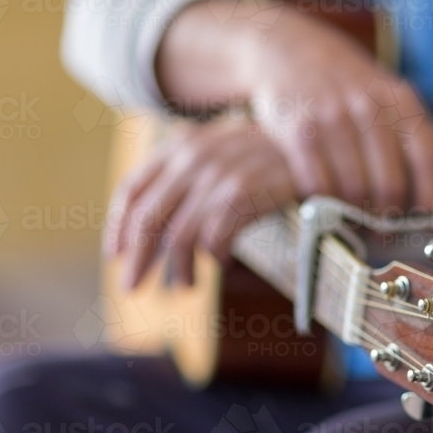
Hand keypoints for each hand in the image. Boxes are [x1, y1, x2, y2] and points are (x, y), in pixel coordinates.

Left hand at [104, 119, 294, 288]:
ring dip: (180, 267)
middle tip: (132, 286)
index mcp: (180, 145)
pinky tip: (223, 261)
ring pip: (181, 236)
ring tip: (187, 284)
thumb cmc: (268, 159)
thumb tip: (153, 229)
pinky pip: (215, 238)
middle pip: (148, 219)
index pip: (133, 190)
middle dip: (138, 258)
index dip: (119, 227)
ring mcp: (219, 174)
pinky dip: (215, 256)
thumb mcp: (221, 155)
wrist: (317, 146)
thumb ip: (188, 179)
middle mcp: (192, 157)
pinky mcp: (244, 193)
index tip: (115, 255)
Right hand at [156, 0, 432, 214]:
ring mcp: (333, 118)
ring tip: (353, 226)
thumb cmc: (343, 86)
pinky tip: (324, 210)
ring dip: (354, 219)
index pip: (430, 161)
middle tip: (382, 236)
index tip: (431, 224)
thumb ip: (406, 137)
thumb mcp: (384, 96)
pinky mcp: (298, 130)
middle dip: (388, 221)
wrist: (287, 46)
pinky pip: (318, 186)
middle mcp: (371, 108)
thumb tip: (430, 201)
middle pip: (391, 186)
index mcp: (402, 101)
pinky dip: (323, 207)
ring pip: (354, 192)